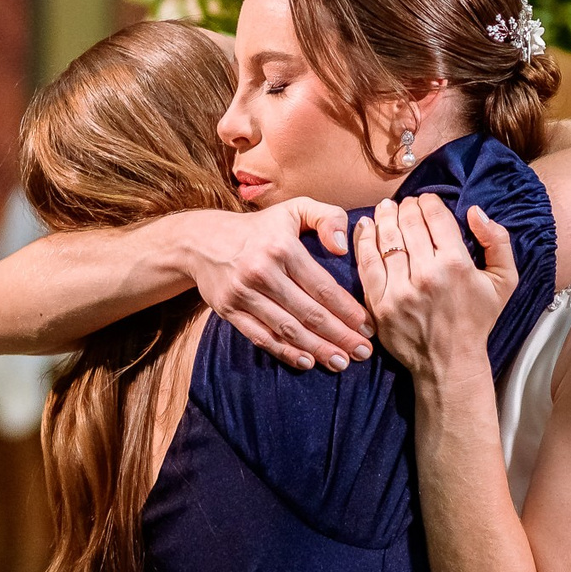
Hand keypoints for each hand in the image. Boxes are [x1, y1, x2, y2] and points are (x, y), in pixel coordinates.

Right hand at [187, 197, 366, 370]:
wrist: (202, 240)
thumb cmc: (260, 228)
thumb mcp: (294, 209)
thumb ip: (327, 217)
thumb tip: (342, 247)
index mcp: (282, 247)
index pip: (323, 287)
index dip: (348, 310)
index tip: (368, 326)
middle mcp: (262, 272)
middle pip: (309, 312)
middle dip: (340, 336)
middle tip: (363, 352)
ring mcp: (244, 294)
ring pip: (287, 329)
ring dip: (318, 349)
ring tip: (342, 362)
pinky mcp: (230, 310)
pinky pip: (261, 337)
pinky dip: (285, 352)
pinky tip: (308, 362)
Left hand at [356, 194, 514, 380]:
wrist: (450, 362)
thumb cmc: (477, 320)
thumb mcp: (504, 282)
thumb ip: (498, 241)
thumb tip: (475, 212)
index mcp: (456, 264)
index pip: (434, 215)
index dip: (428, 201)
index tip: (426, 201)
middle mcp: (426, 274)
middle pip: (407, 222)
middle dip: (406, 206)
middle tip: (405, 204)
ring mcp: (399, 289)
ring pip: (385, 238)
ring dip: (384, 217)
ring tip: (386, 209)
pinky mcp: (380, 303)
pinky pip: (366, 262)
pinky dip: (364, 240)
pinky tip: (366, 227)